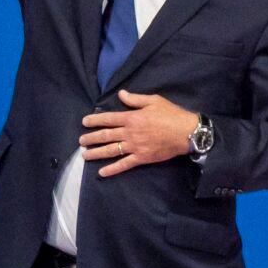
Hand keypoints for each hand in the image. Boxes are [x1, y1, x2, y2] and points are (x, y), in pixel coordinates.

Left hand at [81, 90, 199, 175]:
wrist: (186, 132)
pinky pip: (124, 164)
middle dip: (91, 138)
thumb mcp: (153, 101)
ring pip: (111, 150)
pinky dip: (112, 169)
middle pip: (106, 136)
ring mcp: (135, 147)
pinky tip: (102, 172)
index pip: (108, 118)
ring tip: (85, 155)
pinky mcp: (141, 158)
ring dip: (96, 153)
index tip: (84, 122)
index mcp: (132, 118)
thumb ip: (135, 99)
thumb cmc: (171, 114)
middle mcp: (130, 133)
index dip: (95, 120)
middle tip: (81, 141)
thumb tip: (121, 94)